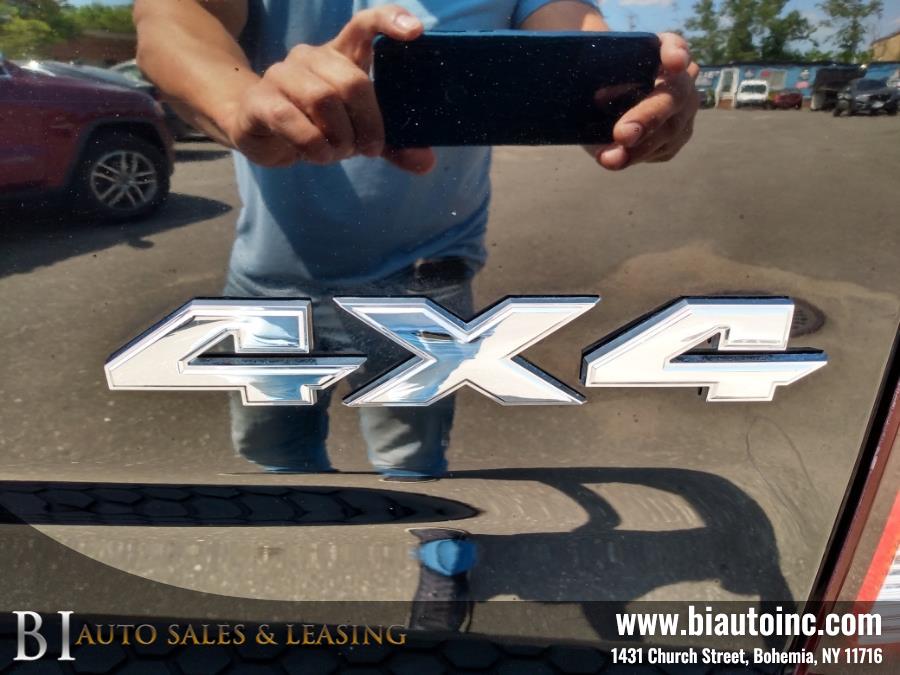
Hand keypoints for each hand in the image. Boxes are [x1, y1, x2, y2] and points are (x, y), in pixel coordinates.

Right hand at [219, 5, 435, 172]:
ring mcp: (282, 74)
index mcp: (340, 55)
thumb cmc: (316, 125)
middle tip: (367, 149)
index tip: (416, 32)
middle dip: (367, 123)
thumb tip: (426, 164)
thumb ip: (390, 145)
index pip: (364, 24)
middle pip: (352, 81)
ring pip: (323, 100)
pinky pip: (291, 120)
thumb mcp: (357, 133)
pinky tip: (318, 155)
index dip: (389, 21)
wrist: (260, 131)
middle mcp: (311, 56)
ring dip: (339, 138)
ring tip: (338, 153)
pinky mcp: (260, 100)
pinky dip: (313, 145)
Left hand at [593, 33, 699, 169]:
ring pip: (669, 131)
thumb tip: (596, 65)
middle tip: (622, 134)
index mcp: (662, 51)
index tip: (675, 63)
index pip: (674, 46)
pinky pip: (659, 151)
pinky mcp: (673, 140)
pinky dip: (634, 157)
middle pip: (674, 95)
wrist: (597, 107)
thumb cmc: (597, 76)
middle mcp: (679, 81)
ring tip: (609, 158)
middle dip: (648, 116)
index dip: (675, 53)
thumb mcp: (592, 64)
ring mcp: (682, 113)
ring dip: (638, 148)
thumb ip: (595, 57)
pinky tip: (612, 160)